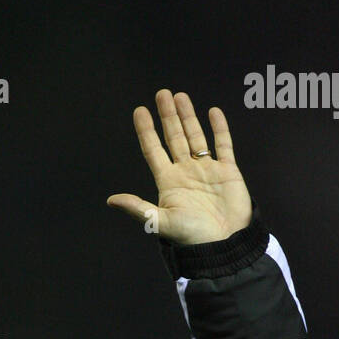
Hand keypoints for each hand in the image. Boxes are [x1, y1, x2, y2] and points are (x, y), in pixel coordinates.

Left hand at [107, 90, 251, 244]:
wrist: (224, 244)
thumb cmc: (192, 236)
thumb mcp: (161, 221)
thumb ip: (138, 208)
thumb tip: (111, 200)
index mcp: (168, 182)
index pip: (153, 151)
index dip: (146, 131)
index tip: (139, 111)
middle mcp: (185, 172)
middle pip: (174, 138)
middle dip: (168, 116)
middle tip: (161, 94)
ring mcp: (207, 170)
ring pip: (196, 137)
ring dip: (188, 117)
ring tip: (180, 97)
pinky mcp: (227, 171)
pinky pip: (223, 144)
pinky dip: (219, 129)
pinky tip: (213, 112)